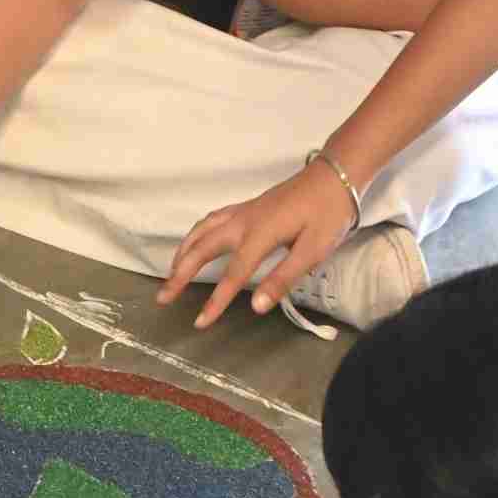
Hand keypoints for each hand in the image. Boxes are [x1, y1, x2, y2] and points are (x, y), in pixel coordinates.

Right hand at [159, 161, 356, 329]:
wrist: (334, 175)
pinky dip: (196, 233)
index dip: (216, 301)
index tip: (200, 322)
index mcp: (260, 234)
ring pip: (202, 230)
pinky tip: (195, 240)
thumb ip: (282, 278)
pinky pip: (211, 219)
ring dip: (183, 252)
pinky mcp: (248, 206)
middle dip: (180, 274)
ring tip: (172, 272)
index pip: (232, 274)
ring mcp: (243, 211)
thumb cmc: (328, 214)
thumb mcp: (313, 250)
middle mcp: (243, 221)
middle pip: (202, 248)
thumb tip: (255, 307)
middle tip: (163, 297)